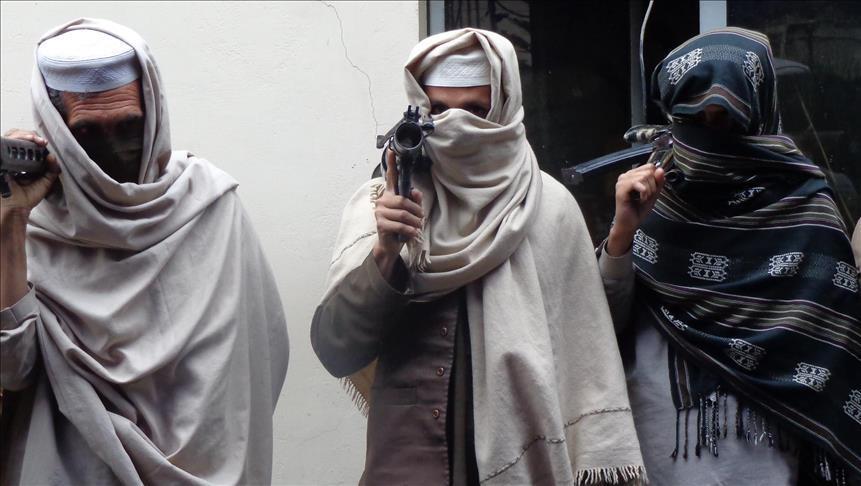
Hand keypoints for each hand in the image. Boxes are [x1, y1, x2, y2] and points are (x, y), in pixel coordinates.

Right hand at [0, 129, 59, 228]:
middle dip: (27, 134)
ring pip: (7, 138)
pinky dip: (10, 143)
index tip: (44, 143)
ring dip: (20, 136)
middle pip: (14, 136)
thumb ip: (51, 170)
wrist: (16, 208)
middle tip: (40, 141)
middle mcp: (10, 158)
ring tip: (33, 139)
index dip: (33, 139)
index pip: (24, 142)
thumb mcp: (44, 182)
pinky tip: (20, 144)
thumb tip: (52, 155)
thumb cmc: (27, 197)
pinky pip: (2, 147)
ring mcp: (2, 160)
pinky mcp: (0, 163)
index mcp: (21, 161)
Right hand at [372, 149, 423, 279]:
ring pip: (403, 213)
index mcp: (390, 195)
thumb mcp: (411, 213)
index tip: (391, 150)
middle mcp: (383, 200)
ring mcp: (379, 212)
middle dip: (416, 210)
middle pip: (403, 200)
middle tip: (421, 218)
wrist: (390, 245)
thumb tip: (415, 191)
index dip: (391, 163)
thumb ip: (415, 201)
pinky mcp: (380, 224)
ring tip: (417, 227)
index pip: (390, 177)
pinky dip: (409, 230)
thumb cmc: (401, 227)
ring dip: (415, 222)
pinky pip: (399, 225)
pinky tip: (412, 233)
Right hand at [606, 163, 664, 255]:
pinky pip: (638, 183)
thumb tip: (660, 169)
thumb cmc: (638, 210)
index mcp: (632, 176)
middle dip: (653, 185)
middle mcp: (625, 176)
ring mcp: (622, 182)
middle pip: (648, 171)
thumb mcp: (653, 194)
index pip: (649, 166)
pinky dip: (644, 193)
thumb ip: (658, 182)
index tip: (651, 190)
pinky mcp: (621, 189)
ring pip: (644, 176)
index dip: (655, 178)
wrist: (629, 224)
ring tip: (643, 199)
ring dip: (649, 190)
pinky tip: (640, 199)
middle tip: (646, 196)